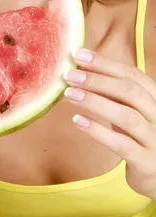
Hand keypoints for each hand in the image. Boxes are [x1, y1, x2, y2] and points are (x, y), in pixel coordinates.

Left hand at [65, 48, 155, 198]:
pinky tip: (78, 121)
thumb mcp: (127, 109)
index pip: (133, 75)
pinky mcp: (146, 162)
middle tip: (69, 75)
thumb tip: (79, 68)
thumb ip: (110, 92)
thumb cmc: (137, 135)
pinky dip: (98, 131)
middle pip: (131, 92)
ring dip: (95, 102)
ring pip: (127, 116)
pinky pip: (122, 144)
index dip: (105, 64)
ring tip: (69, 94)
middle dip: (97, 80)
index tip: (78, 54)